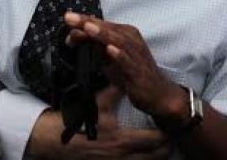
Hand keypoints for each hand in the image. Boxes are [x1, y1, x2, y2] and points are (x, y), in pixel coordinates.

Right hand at [26, 87, 171, 158]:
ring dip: (153, 158)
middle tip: (171, 142)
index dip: (165, 136)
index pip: (154, 141)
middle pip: (154, 158)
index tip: (170, 129)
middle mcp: (122, 156)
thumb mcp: (97, 103)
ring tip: (160, 151)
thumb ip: (115, 91)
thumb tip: (125, 75)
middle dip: (164, 150)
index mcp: (122, 140)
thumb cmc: (77, 121)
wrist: (55, 140)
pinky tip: (138, 156)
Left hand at [64, 13, 184, 123]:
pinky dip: (119, 55)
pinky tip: (110, 50)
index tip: (67, 18)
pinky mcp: (139, 71)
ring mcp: (136, 55)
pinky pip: (129, 62)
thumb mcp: (109, 58)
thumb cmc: (132, 73)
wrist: (158, 94)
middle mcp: (131, 40)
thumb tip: (74, 35)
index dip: (83, 21)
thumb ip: (94, 45)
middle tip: (69, 18)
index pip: (101, 24)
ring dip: (102, 33)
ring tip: (87, 27)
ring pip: (118, 41)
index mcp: (124, 33)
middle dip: (87, 23)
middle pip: (107, 29)